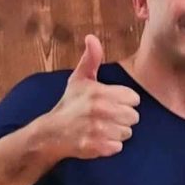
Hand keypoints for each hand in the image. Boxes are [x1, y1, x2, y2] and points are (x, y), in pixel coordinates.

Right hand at [43, 35, 140, 160]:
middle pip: (133, 117)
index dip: (123, 102)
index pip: (133, 99)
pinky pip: (118, 147)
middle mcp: (100, 110)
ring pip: (127, 132)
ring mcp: (98, 130)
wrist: (51, 133)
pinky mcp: (97, 147)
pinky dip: (110, 146)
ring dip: (116, 132)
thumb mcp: (79, 79)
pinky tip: (97, 139)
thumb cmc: (70, 104)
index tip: (109, 103)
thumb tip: (92, 37)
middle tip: (104, 117)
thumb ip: (91, 59)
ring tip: (99, 128)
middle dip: (122, 118)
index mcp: (99, 92)